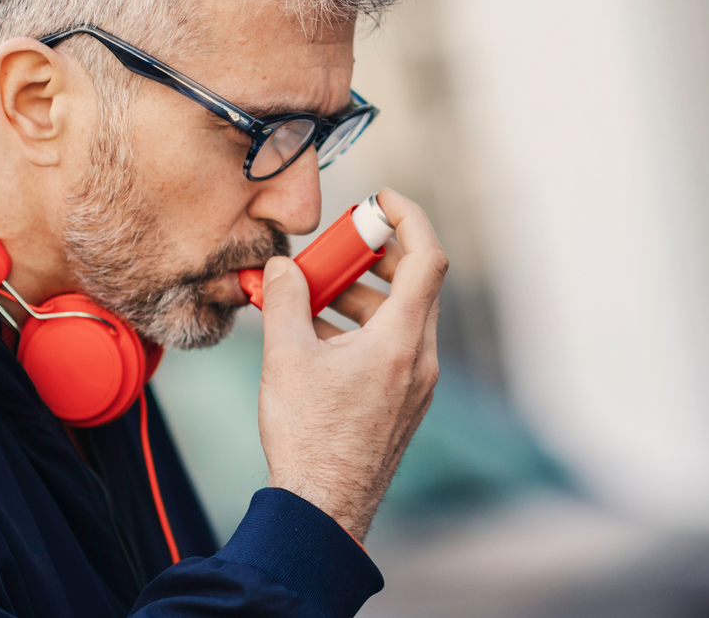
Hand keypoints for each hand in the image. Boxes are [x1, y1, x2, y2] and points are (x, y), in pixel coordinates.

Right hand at [257, 189, 445, 541]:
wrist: (322, 509)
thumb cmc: (308, 438)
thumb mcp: (286, 358)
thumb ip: (285, 300)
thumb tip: (281, 266)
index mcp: (401, 341)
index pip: (427, 257)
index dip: (408, 217)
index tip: (379, 199)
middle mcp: (420, 359)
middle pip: (415, 283)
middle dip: (374, 256)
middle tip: (334, 249)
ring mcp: (416, 385)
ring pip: (401, 316)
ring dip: (362, 294)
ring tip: (313, 295)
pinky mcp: (403, 403)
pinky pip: (393, 346)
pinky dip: (363, 326)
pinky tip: (319, 336)